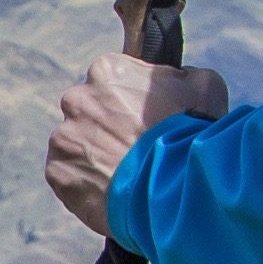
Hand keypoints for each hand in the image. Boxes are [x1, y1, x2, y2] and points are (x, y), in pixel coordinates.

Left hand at [43, 52, 231, 229]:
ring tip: (127, 177)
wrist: (176, 186)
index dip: (130, 103)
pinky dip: (87, 185)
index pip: (111, 82)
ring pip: (77, 146)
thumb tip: (177, 78)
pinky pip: (69, 177)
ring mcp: (64, 138)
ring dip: (96, 158)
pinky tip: (113, 192)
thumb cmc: (192, 132)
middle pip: (89, 113)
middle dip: (108, 129)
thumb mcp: (205, 87)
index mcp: (107, 71)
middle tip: (134, 152)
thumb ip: (183, 75)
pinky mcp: (57, 173)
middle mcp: (77, 99)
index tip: (144, 123)